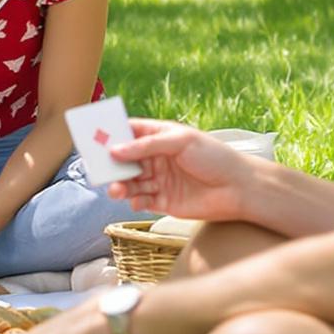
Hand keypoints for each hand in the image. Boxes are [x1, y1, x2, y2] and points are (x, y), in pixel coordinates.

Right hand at [104, 119, 255, 222]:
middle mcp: (157, 158)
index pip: (130, 132)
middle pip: (125, 159)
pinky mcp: (163, 201)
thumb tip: (115, 150)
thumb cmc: (215, 158)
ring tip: (117, 190)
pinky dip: (134, 201)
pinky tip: (135, 201)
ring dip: (121, 185)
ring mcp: (159, 180)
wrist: (239, 189)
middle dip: (112, 164)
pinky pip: (141, 200)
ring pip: (131, 182)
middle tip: (100, 169)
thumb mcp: (181, 142)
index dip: (112, 134)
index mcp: (161, 137)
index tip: (94, 138)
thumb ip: (147, 146)